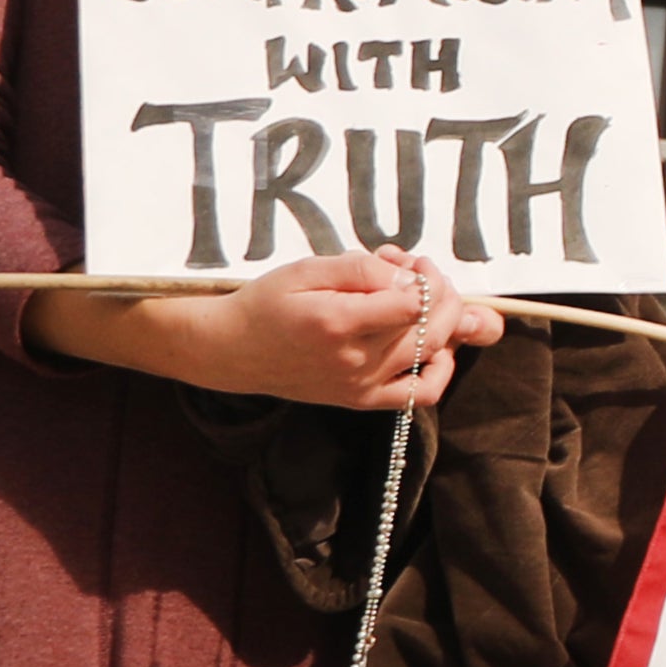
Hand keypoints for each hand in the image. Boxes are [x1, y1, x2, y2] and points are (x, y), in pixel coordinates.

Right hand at [59, 251, 492, 410]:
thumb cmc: (263, 297)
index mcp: (338, 323)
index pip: (424, 302)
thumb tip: (421, 277)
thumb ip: (370, 270)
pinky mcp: (362, 403)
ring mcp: (360, 389)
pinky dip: (436, 366)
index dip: (434, 279)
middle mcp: (354, 364)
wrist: (220, 348)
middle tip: (412, 275)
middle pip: (440, 330)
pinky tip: (422, 343)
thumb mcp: (310, 265)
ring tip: (410, 305)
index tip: (411, 262)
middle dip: (445, 297)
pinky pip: (423, 392)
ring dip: (442, 328)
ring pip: (438, 361)